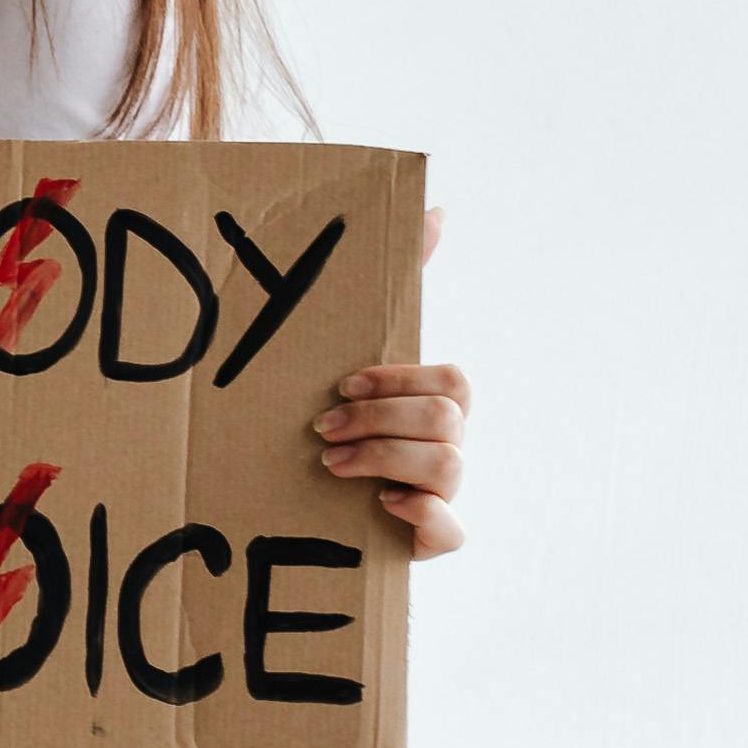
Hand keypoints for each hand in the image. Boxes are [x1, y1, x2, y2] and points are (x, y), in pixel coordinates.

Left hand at [317, 203, 470, 555]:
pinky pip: (453, 531)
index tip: (342, 383)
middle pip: (449, 419)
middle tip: (321, 429)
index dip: (400, 378)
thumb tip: (435, 208)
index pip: (451, 381)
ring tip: (330, 464)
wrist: (294, 509)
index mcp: (431, 406)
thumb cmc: (332, 424)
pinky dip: (423, 516)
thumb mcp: (350, 359)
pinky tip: (383, 506)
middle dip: (382, 418)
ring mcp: (443, 495)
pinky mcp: (430, 540)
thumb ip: (397, 282)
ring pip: (449, 466)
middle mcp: (446, 448)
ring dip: (384, 458)